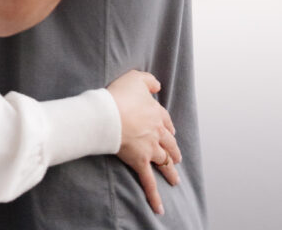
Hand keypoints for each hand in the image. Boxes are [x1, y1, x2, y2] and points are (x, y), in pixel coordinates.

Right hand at [107, 70, 180, 215]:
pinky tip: (160, 208)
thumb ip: (149, 81)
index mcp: (156, 113)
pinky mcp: (140, 162)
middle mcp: (157, 132)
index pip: (166, 121)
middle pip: (170, 144)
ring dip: (170, 172)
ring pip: (164, 162)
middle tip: (176, 157)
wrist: (109, 113)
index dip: (168, 126)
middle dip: (174, 151)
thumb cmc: (119, 94)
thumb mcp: (135, 78)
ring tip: (175, 180)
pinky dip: (154, 196)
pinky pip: (149, 182)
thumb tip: (158, 86)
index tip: (170, 130)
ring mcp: (150, 148)